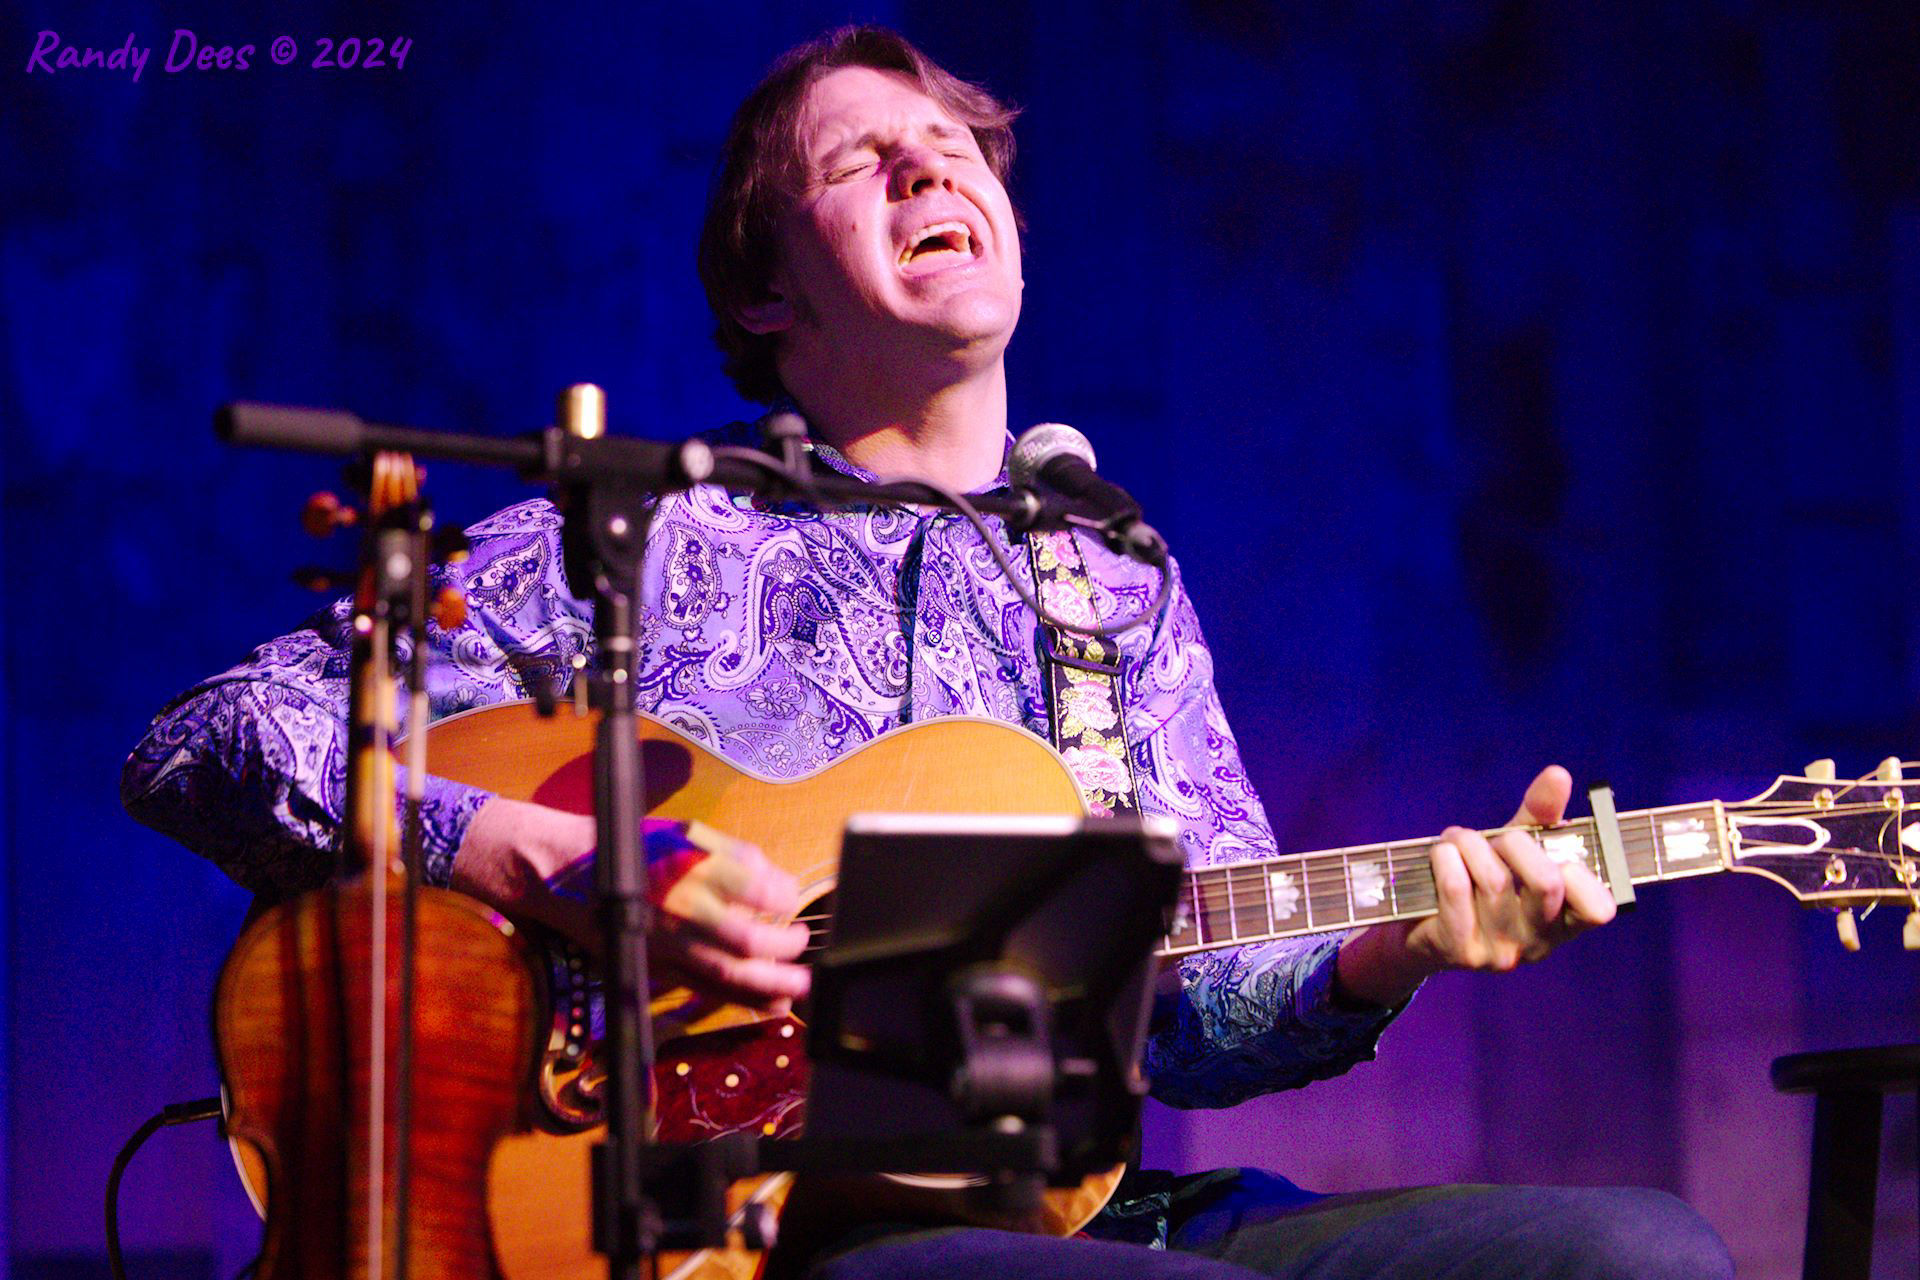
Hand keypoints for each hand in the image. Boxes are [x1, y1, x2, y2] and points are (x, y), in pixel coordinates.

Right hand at [451, 797, 809, 1011]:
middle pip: (747, 940)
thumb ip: (737, 857)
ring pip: (729, 975)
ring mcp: (669, 942)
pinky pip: (707, 990)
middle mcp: (683, 907)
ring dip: (773, 985)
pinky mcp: (657, 967)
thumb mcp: (690, 833)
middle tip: (800, 943)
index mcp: (694, 865)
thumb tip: (778, 884)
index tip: (791, 898)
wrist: (568, 872)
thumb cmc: (635, 847)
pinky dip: (744, 1001)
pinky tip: (772, 1003)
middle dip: (784, 948)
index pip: (758, 887)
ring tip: (798, 985)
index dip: (785, 897)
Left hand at [1334, 766, 1616, 1006]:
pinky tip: (1441, 855)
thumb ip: (1540, 815)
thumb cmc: (1478, 880)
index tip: (1554, 856)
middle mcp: (1538, 943)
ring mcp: (1500, 952)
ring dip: (1469, 844)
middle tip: (1495, 839)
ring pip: (1493, 880)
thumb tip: (1559, 775)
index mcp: (1563, 921)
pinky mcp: (1461, 950)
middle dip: (1515, 843)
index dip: (1581, 875)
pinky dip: (1446, 858)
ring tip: (1457, 839)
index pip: (1599, 909)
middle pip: (1546, 883)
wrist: (1420, 926)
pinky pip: (1456, 889)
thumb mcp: (1514, 848)